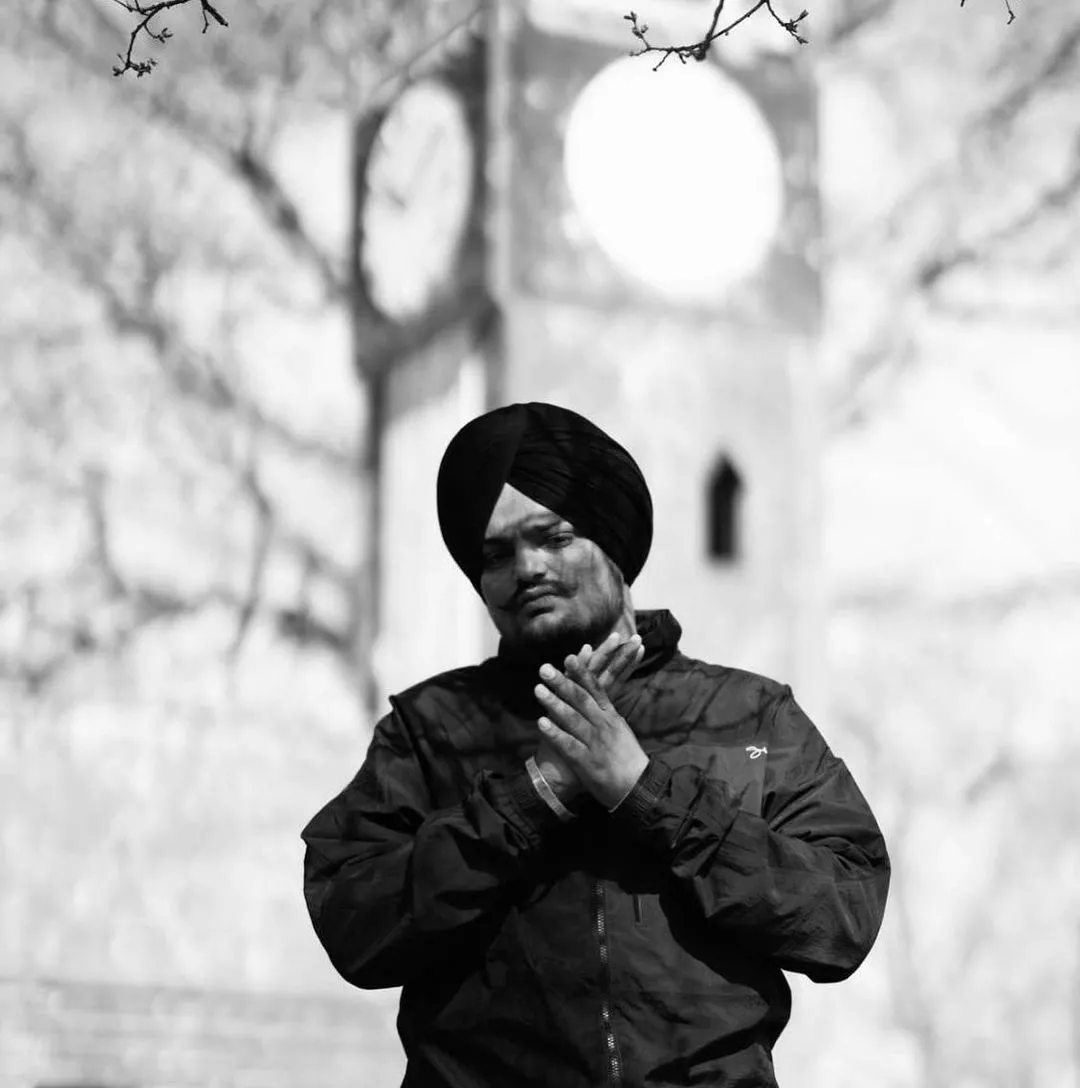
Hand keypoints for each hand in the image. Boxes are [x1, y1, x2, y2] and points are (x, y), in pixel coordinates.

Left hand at [534, 651, 648, 809]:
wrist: (637, 788)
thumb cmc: (628, 758)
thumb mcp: (620, 729)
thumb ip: (606, 712)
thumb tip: (596, 695)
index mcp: (611, 716)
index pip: (596, 689)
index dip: (582, 673)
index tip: (571, 656)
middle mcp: (603, 725)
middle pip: (580, 699)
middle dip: (562, 682)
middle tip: (544, 668)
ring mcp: (594, 742)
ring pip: (572, 718)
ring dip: (554, 703)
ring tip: (538, 689)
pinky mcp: (586, 761)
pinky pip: (568, 744)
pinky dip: (554, 733)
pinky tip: (540, 723)